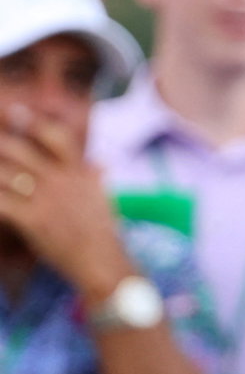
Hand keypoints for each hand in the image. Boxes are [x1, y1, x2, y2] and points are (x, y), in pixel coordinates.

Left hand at [0, 105, 126, 299]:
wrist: (102, 262)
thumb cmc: (103, 233)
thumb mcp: (105, 199)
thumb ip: (97, 177)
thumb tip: (101, 161)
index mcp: (80, 173)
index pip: (57, 138)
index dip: (35, 123)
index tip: (17, 111)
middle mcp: (62, 181)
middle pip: (21, 151)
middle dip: (0, 142)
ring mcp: (46, 200)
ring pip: (6, 174)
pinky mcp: (33, 220)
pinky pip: (1, 202)